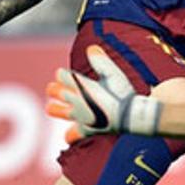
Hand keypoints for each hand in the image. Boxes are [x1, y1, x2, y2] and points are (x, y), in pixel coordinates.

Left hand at [45, 45, 160, 141]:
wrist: (131, 116)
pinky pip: (71, 135)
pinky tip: (70, 135)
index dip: (62, 75)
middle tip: (57, 90)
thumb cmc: (123, 93)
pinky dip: (70, 135)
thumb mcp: (113, 74)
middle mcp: (76, 100)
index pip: (61, 76)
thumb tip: (91, 48)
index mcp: (81, 84)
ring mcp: (79, 116)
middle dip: (54, 89)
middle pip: (54, 91)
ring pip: (56, 111)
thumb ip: (101, 60)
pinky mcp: (86, 130)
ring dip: (54, 108)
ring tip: (52, 108)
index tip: (65, 75)